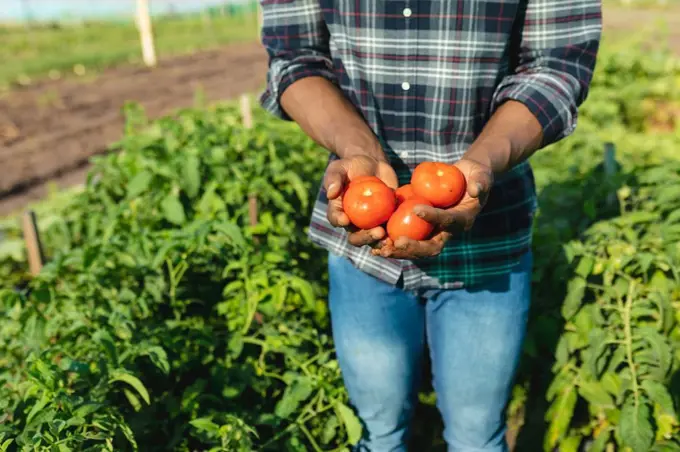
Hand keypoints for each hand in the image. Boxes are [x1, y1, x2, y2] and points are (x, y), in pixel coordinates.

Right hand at [324, 154, 398, 247]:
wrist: (372, 164)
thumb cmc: (350, 165)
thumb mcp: (339, 167)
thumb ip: (334, 179)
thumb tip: (330, 194)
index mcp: (339, 210)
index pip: (335, 219)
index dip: (338, 221)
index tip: (345, 219)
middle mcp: (353, 222)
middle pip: (356, 237)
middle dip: (366, 238)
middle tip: (378, 232)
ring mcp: (370, 224)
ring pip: (374, 240)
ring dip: (382, 242)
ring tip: (391, 239)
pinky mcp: (386, 220)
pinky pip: (390, 231)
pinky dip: (396, 235)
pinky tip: (403, 235)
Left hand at [372, 157, 493, 259]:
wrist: (465, 180)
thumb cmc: (474, 175)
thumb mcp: (481, 175)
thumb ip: (481, 182)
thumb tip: (476, 189)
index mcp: (462, 221)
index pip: (448, 222)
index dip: (433, 217)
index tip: (416, 208)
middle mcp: (447, 232)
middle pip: (431, 247)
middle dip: (413, 247)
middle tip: (396, 243)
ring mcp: (433, 233)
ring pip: (415, 250)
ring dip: (398, 251)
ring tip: (380, 249)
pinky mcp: (421, 231)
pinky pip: (406, 241)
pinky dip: (391, 244)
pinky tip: (374, 244)